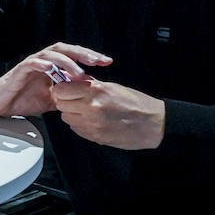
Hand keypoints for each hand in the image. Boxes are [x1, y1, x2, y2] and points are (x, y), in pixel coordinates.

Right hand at [0, 43, 109, 117]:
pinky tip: (52, 69)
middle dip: (83, 54)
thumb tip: (87, 99)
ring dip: (67, 62)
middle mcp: (42, 61)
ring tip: (79, 73)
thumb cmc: (20, 100)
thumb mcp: (50, 101)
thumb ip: (67, 96)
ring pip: (51, 54)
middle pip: (65, 49)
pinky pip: (32, 63)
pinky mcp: (18, 71)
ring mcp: (30, 65)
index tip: (107, 62)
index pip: (73, 56)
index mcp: (51, 66)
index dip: (90, 57)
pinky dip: (42, 64)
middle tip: (100, 61)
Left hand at [51, 78, 165, 148]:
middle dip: (66, 101)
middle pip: (61, 104)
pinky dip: (80, 124)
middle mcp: (91, 107)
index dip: (62, 89)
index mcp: (96, 91)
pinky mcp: (94, 137)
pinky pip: (76, 129)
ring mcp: (92, 124)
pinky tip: (93, 121)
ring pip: (66, 118)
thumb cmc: (135, 103)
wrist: (153, 124)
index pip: (61, 89)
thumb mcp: (112, 87)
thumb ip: (89, 84)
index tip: (66, 89)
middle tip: (76, 100)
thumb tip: (69, 78)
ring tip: (86, 111)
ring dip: (72, 114)